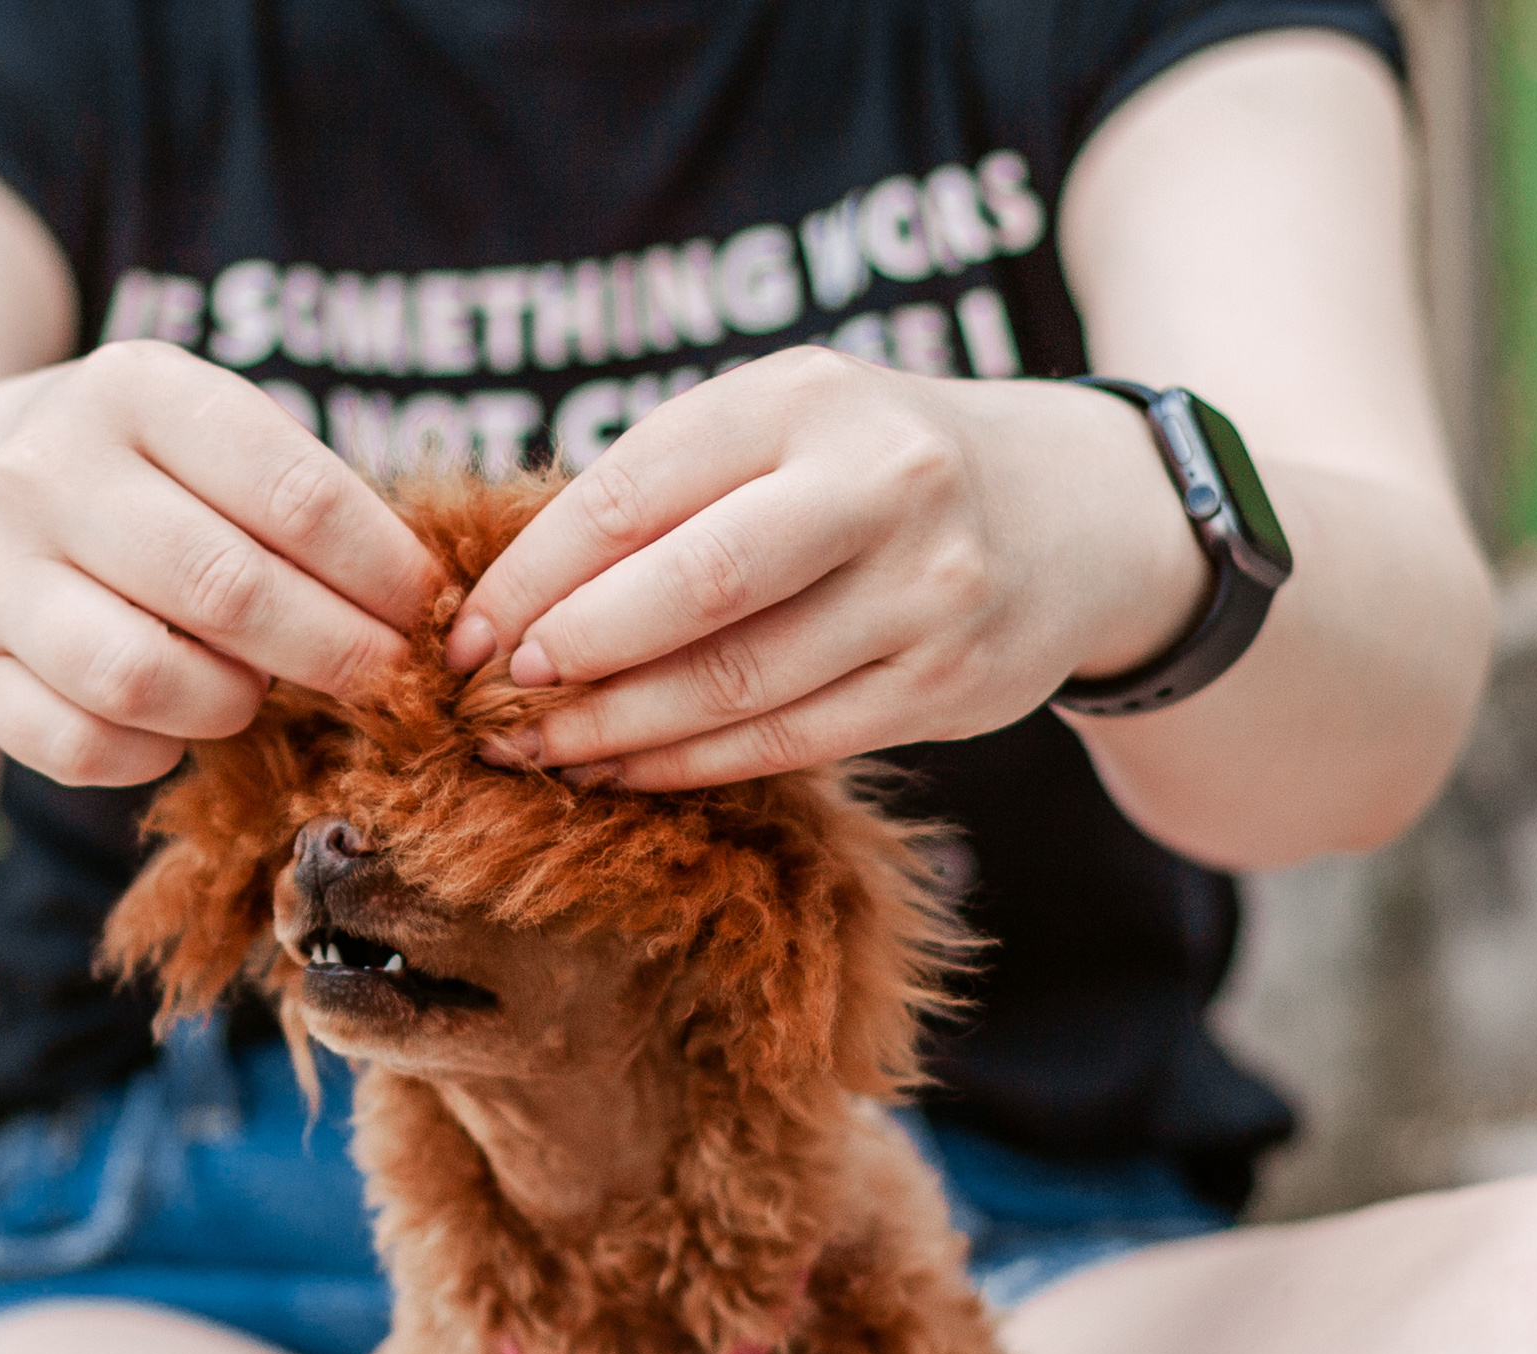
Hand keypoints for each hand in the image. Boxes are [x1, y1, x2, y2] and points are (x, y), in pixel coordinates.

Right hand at [0, 341, 434, 786]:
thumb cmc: (141, 479)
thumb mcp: (210, 442)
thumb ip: (306, 504)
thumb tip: (433, 613)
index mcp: (134, 389)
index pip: (296, 494)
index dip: (384, 572)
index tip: (433, 613)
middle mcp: (47, 468)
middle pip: (230, 590)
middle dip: (336, 652)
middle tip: (387, 680)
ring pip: (145, 677)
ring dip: (232, 704)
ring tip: (259, 690)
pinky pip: (81, 745)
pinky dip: (150, 753)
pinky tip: (174, 724)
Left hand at [443, 349, 1206, 788]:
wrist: (1074, 509)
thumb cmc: (874, 465)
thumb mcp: (782, 426)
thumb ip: (668, 487)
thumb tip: (508, 599)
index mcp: (805, 398)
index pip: (633, 492)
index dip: (532, 576)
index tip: (462, 635)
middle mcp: (880, 484)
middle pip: (692, 589)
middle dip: (573, 655)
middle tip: (495, 700)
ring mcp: (924, 590)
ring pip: (738, 683)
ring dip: (619, 731)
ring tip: (541, 751)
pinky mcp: (946, 682)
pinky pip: (790, 741)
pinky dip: (691, 764)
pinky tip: (625, 771)